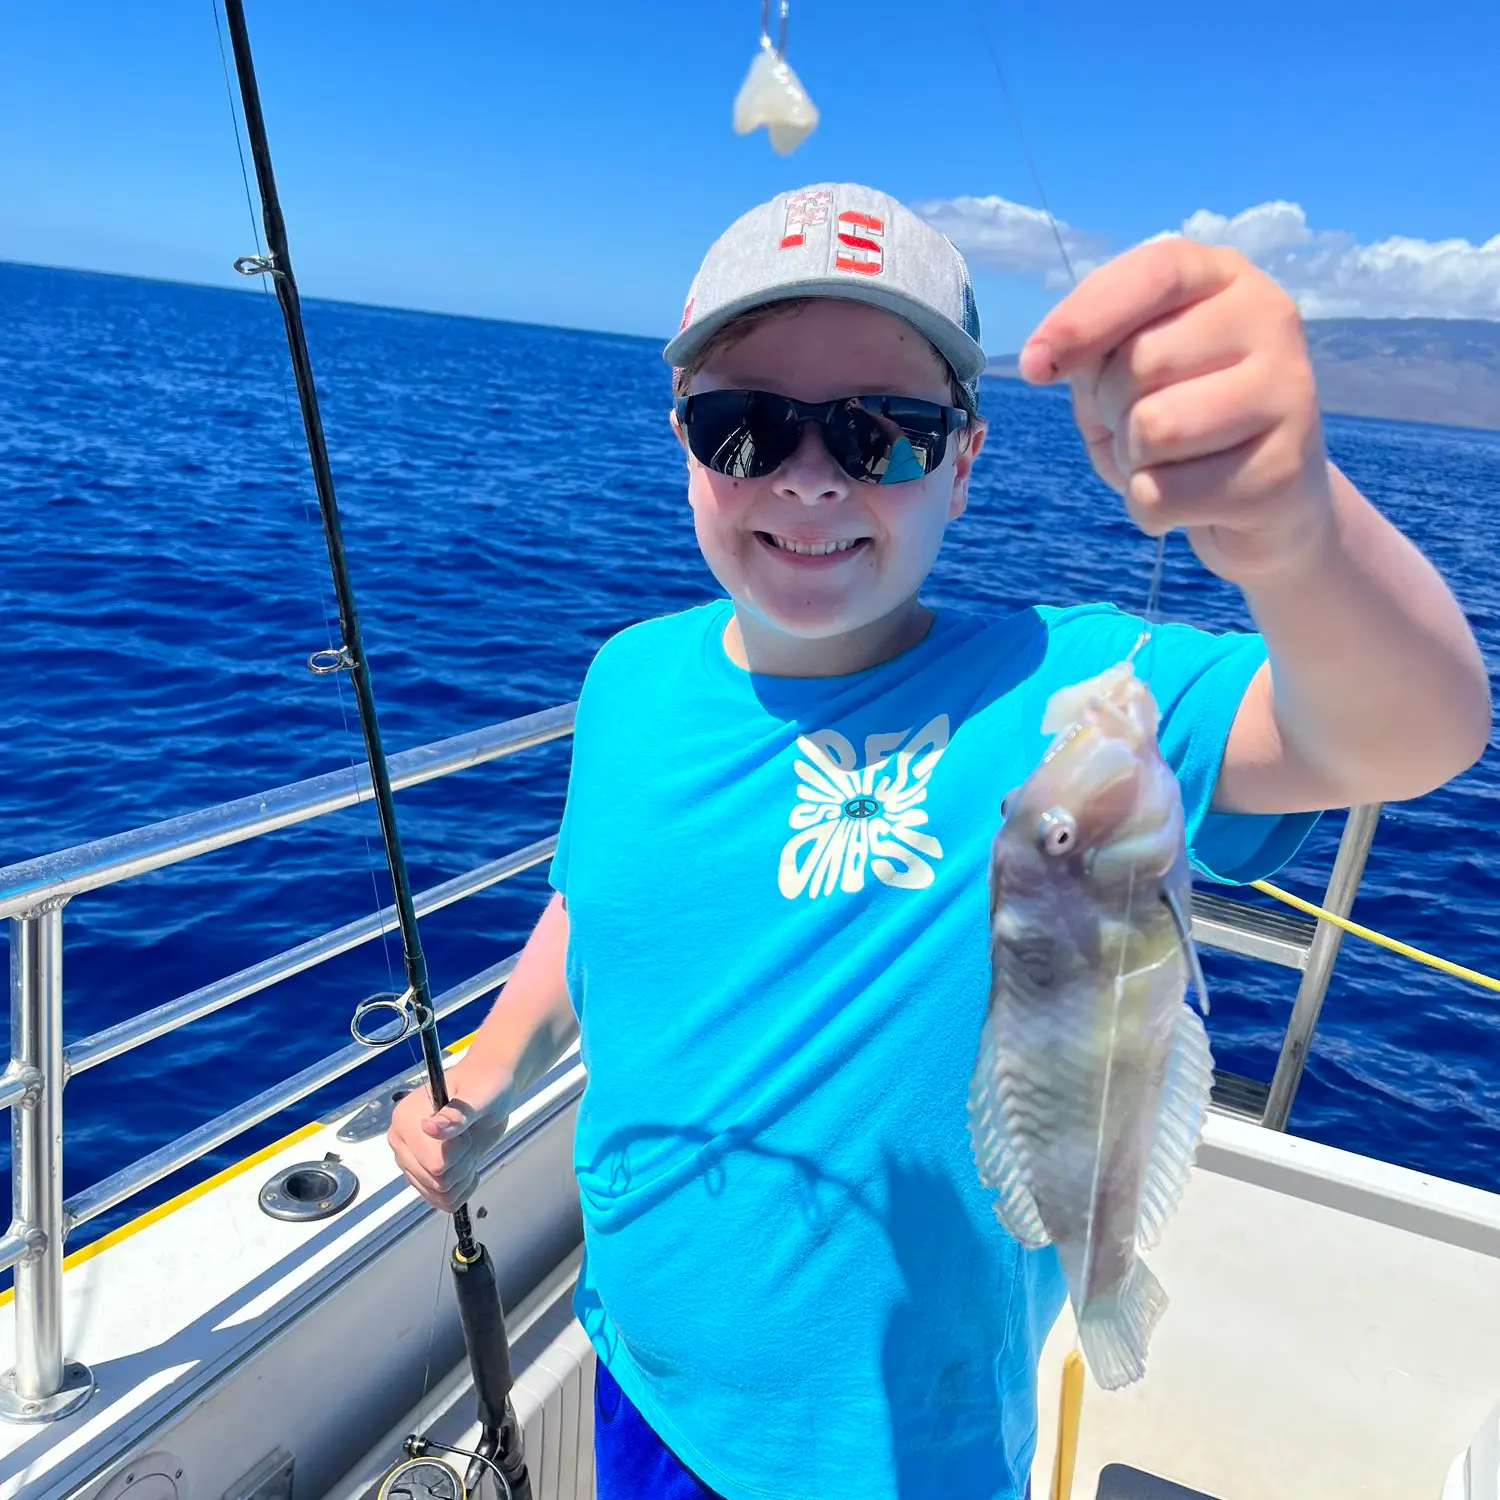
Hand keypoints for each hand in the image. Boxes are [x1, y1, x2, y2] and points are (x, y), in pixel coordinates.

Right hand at [387, 1066, 510, 1213]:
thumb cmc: (486, 1086)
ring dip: (462, 1177)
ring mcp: (409, 1160)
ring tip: (466, 1150)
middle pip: (436, 1182)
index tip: (466, 1130)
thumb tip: (429, 1128)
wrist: (491, 1090)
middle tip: (468, 1138)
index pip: (434, 1164)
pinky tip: (466, 1167)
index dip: (460, 1152)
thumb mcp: (479, 1096)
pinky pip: (440, 1201)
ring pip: (439, 1195)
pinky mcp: (421, 1174)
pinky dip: (460, 1189)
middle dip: (462, 1165)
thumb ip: (457, 1114)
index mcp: (406, 1118)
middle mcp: (400, 1141)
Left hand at [1020, 237, 1335, 589]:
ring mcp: (1289, 392)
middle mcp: (1270, 320)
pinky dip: (1151, 509)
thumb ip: (1090, 349)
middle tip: (1140, 426)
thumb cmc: (1182, 420)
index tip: (1035, 366)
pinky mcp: (1283, 470)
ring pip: (1154, 428)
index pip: (1153, 273)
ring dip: (1132, 460)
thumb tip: (1042, 359)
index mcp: (1226, 279)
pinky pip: (1165, 494)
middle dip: (1112, 408)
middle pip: (1142, 361)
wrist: (1266, 499)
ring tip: (1165, 462)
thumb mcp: (1123, 373)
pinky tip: (1187, 501)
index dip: (1083, 318)